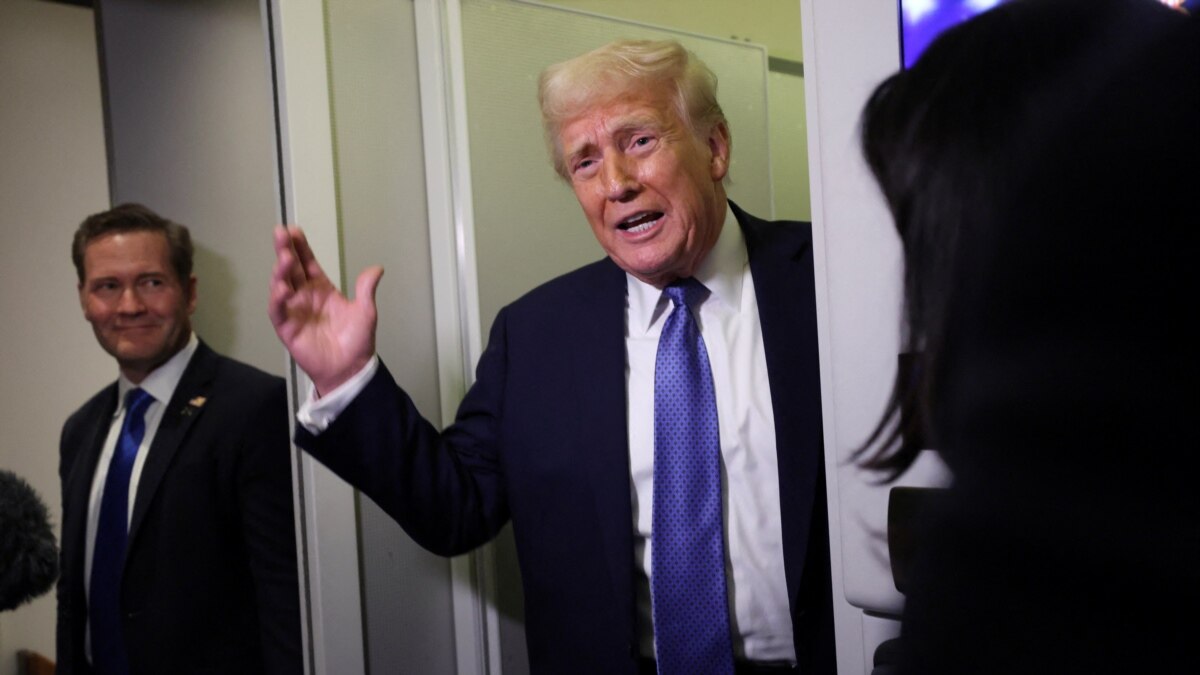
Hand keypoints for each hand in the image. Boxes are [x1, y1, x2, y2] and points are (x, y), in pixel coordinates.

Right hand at [268, 225, 382, 394]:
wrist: (351, 369)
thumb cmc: (356, 341)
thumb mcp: (366, 311)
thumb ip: (366, 289)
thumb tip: (377, 268)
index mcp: (321, 289)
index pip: (307, 263)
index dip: (301, 247)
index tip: (294, 230)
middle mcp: (304, 297)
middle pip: (291, 269)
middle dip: (285, 250)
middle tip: (281, 232)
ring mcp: (294, 311)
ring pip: (281, 286)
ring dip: (281, 271)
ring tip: (284, 258)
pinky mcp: (287, 329)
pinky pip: (278, 312)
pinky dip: (278, 300)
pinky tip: (282, 288)